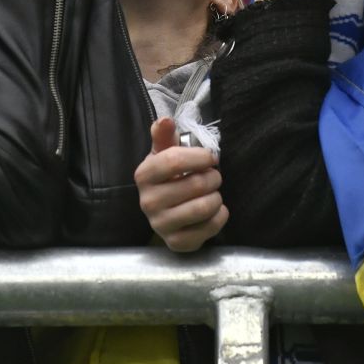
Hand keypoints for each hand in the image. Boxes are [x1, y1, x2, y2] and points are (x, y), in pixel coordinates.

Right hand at [134, 118, 227, 252]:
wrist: (167, 209)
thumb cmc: (169, 175)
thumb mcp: (164, 152)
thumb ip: (164, 135)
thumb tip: (165, 121)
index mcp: (144, 175)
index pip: (174, 161)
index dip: (200, 157)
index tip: (210, 157)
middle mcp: (148, 202)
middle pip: (195, 184)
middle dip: (213, 177)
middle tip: (213, 177)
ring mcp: (161, 225)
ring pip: (204, 207)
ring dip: (216, 197)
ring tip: (213, 193)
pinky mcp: (177, 243)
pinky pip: (210, 228)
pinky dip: (220, 216)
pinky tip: (214, 211)